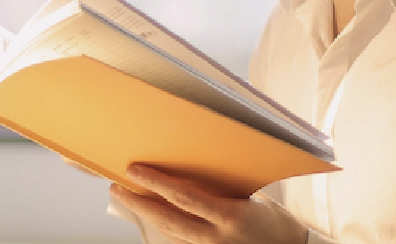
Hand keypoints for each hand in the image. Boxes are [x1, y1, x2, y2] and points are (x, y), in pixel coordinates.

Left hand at [109, 164, 307, 243]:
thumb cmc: (278, 221)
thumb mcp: (257, 196)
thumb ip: (227, 184)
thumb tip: (199, 159)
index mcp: (231, 216)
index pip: (183, 197)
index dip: (155, 183)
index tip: (134, 170)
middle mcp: (217, 238)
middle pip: (167, 220)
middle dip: (138, 203)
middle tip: (117, 187)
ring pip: (170, 235)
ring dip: (146, 216)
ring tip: (129, 198)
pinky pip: (181, 243)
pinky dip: (164, 230)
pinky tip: (153, 217)